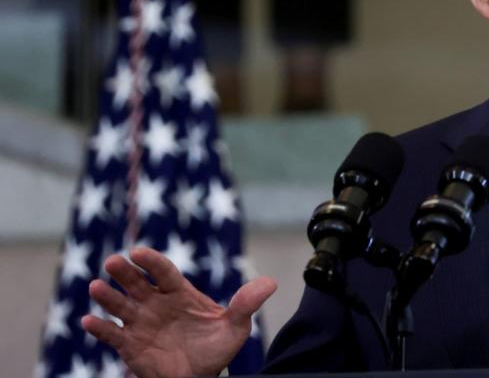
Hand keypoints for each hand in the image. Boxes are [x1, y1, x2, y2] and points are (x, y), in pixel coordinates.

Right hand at [81, 247, 276, 377]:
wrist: (199, 377)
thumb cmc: (215, 348)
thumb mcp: (235, 327)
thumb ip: (247, 305)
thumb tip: (271, 283)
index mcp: (179, 293)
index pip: (164, 272)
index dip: (151, 261)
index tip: (138, 252)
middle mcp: (156, 303)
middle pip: (137, 283)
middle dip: (124, 272)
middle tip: (112, 262)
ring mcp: (141, 322)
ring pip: (120, 305)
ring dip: (107, 296)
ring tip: (95, 287)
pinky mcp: (129, 345)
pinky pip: (112, 334)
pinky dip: (100, 327)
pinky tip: (88, 321)